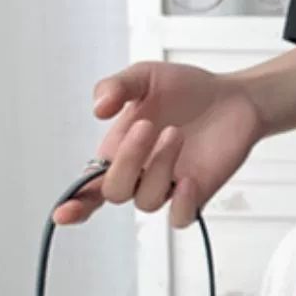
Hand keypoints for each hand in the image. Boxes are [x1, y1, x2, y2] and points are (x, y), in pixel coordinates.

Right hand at [53, 61, 264, 227]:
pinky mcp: (197, 193)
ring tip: (177, 132)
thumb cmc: (185, 88)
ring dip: (158, 167)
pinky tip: (189, 179)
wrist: (232, 95)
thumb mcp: (145, 77)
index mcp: (118, 151)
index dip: (74, 204)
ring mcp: (168, 186)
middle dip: (127, 161)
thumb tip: (98, 110)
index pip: (89, 187)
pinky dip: (181, 204)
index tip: (62, 213)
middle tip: (147, 125)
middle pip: (116, 192)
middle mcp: (140, 174)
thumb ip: (116, 87)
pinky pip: (181, 217)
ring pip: (148, 201)